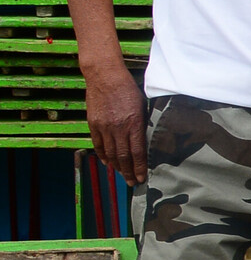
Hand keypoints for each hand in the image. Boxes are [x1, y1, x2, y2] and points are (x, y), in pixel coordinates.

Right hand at [86, 68, 147, 185]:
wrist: (105, 76)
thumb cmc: (128, 88)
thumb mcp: (142, 105)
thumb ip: (143, 123)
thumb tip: (147, 140)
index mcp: (134, 123)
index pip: (137, 152)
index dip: (139, 168)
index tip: (141, 178)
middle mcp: (118, 128)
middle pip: (123, 157)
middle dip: (129, 172)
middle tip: (132, 182)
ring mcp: (104, 127)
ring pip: (110, 154)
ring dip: (117, 167)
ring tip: (122, 175)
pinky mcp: (93, 124)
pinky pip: (98, 145)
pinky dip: (103, 156)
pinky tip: (108, 163)